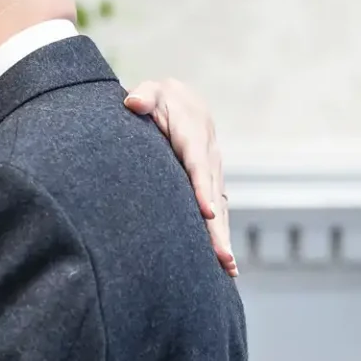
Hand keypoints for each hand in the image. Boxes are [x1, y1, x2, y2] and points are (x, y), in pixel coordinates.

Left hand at [123, 79, 235, 276]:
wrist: (183, 101)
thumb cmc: (160, 99)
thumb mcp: (152, 91)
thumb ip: (144, 96)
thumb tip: (133, 102)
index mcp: (194, 138)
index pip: (198, 166)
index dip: (203, 189)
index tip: (207, 212)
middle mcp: (209, 159)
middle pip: (214, 196)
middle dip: (218, 227)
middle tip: (222, 257)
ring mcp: (213, 174)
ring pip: (219, 209)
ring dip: (222, 238)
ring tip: (227, 269)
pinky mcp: (210, 186)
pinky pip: (216, 213)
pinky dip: (219, 236)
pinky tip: (222, 265)